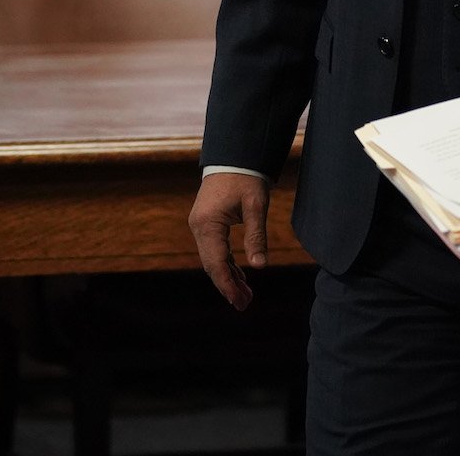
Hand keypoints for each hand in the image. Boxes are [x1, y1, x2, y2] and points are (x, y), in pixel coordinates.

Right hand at [188, 171, 269, 311]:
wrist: (235, 155)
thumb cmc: (246, 178)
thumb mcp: (256, 206)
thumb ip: (257, 236)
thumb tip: (260, 266)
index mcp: (208, 224)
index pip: (216, 262)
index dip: (227, 284)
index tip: (240, 301)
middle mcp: (199, 227)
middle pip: (212, 265)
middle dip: (228, 285)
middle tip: (245, 304)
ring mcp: (201, 226)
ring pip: (213, 259)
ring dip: (228, 277)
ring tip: (245, 296)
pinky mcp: (207, 223)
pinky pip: (215, 249)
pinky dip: (227, 264)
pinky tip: (239, 276)